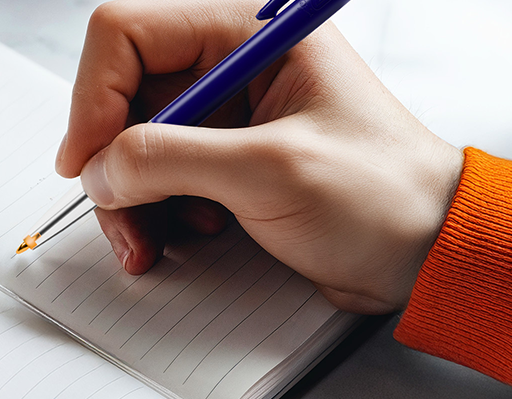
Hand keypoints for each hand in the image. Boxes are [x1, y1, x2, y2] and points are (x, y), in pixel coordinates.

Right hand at [56, 0, 462, 314]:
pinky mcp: (220, 158)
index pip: (127, 34)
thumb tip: (99, 166)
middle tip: (120, 212)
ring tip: (150, 241)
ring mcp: (221, 114)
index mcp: (244, 33)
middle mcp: (225, 65)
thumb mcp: (271, 171)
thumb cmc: (383, 195)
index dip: (94, 96)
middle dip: (111, 161)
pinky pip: (153, 175)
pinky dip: (151, 211)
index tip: (88, 160)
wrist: (423, 253)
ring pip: (129, 142)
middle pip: (119, 94)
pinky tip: (187, 234)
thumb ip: (172, 160)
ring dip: (127, 196)